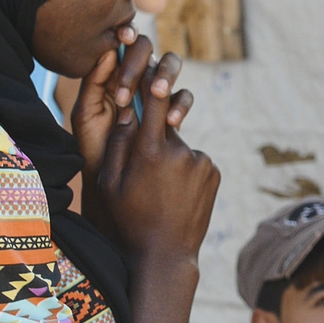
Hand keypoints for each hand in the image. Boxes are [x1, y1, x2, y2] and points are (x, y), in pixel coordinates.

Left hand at [71, 33, 193, 176]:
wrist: (110, 179)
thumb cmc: (93, 146)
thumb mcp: (86, 114)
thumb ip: (94, 83)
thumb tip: (109, 52)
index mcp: (113, 71)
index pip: (123, 42)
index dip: (127, 33)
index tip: (123, 36)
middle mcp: (136, 76)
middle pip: (148, 49)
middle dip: (140, 62)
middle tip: (128, 87)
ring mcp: (156, 91)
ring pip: (170, 65)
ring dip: (165, 75)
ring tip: (157, 92)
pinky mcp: (172, 110)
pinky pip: (183, 97)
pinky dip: (180, 105)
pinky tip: (171, 121)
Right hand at [93, 51, 218, 266]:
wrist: (164, 255)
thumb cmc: (128, 219)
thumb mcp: (109, 182)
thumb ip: (118, 144)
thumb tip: (128, 111)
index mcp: (149, 151)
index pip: (152, 100)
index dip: (150, 81)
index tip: (150, 67)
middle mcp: (179, 151)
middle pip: (164, 127)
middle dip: (154, 141)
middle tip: (145, 174)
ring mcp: (201, 162)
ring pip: (180, 147)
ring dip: (171, 160)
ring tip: (161, 191)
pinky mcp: (214, 173)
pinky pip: (195, 162)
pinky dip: (186, 172)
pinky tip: (176, 196)